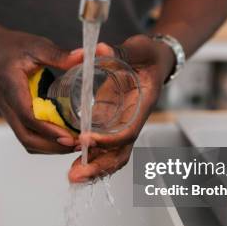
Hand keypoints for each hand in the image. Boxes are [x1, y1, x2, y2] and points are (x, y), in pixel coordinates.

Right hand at [0, 27, 83, 153]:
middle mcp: (7, 105)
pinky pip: (29, 136)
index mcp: (10, 86)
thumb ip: (60, 55)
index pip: (27, 115)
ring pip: (27, 141)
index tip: (70, 136)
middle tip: (78, 144)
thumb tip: (88, 55)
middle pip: (26, 136)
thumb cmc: (14, 48)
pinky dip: (46, 143)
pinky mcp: (15, 117)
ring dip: (50, 147)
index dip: (48, 129)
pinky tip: (65, 138)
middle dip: (53, 145)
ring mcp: (9, 114)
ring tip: (75, 144)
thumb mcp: (37, 46)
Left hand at [68, 34, 175, 181]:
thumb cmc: (148, 55)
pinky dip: (89, 156)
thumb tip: (100, 49)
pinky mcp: (111, 124)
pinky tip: (73, 163)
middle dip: (99, 166)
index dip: (108, 140)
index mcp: (142, 106)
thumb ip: (120, 51)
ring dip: (93, 167)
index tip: (85, 139)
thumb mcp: (138, 48)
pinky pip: (102, 147)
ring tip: (73, 176)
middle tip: (76, 174)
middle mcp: (132, 121)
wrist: (154, 60)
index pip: (127, 131)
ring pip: (111, 155)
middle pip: (120, 153)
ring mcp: (122, 125)